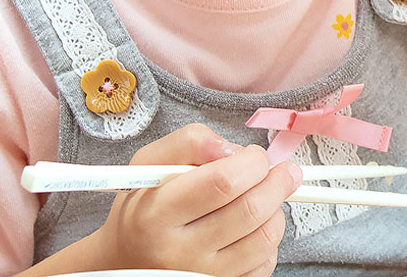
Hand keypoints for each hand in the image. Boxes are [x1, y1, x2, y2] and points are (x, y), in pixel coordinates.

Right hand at [86, 124, 300, 276]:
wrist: (127, 258)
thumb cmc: (143, 207)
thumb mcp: (149, 163)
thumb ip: (189, 142)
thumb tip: (231, 149)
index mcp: (157, 212)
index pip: (222, 182)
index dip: (251, 163)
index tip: (254, 155)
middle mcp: (179, 249)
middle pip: (250, 210)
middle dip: (276, 182)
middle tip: (279, 171)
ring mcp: (202, 273)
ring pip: (264, 237)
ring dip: (275, 209)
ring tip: (265, 196)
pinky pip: (264, 263)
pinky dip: (268, 239)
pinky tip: (253, 226)